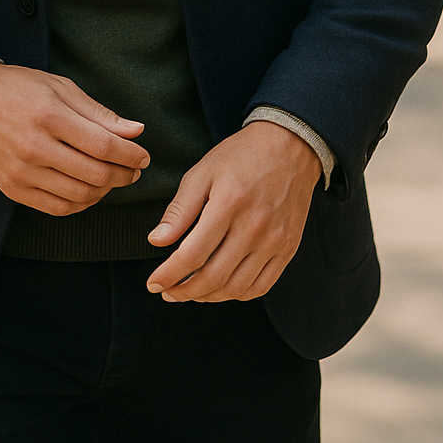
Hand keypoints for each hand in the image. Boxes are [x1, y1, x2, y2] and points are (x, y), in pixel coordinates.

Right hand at [0, 63, 149, 215]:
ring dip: (105, 191)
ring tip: (112, 178)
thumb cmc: (18, 89)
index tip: (143, 156)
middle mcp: (35, 147)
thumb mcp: (60, 87)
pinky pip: (57, 208)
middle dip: (123, 175)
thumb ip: (98, 113)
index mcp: (49, 116)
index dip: (130, 154)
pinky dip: (80, 203)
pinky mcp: (13, 189)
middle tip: (133, 170)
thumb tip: (136, 131)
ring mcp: (22, 172)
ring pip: (79, 195)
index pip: (103, 145)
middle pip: (95, 174)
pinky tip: (88, 190)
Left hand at [145, 123, 320, 302]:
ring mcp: (274, 240)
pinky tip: (221, 288)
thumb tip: (157, 241)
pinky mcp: (288, 248)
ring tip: (191, 291)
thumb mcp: (203, 172)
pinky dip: (237, 294)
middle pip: (214, 277)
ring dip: (208, 297)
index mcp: (229, 204)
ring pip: (236, 288)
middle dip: (184, 291)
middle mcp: (254, 227)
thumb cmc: (241, 156)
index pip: (192, 254)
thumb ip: (179, 209)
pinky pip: (261, 286)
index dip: (169, 275)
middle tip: (168, 291)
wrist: (289, 146)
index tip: (153, 283)